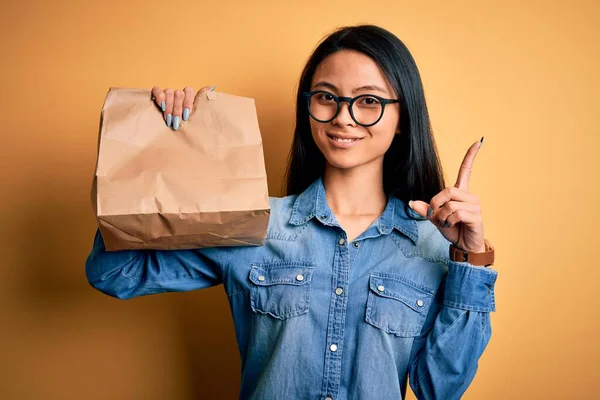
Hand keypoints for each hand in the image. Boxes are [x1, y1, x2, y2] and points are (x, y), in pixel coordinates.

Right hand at [150, 85, 214, 130]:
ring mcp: (167, 93)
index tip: (186, 116)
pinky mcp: (156, 94)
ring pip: (169, 92)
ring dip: (169, 107)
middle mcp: (178, 93)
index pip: (189, 91)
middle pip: (179, 93)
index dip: (187, 103)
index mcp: (188, 96)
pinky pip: (157, 90)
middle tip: (176, 122)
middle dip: (177, 109)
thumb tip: (212, 86)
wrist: (169, 129)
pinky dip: (159, 97)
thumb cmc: (185, 123)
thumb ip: (202, 100)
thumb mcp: (195, 114)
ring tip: (168, 120)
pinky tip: (160, 106)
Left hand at [409, 138, 485, 252]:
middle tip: (436, 215)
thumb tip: (412, 202)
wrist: (464, 246)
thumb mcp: (435, 219)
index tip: (478, 142)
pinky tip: (453, 226)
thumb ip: (426, 210)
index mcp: (461, 193)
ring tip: (446, 223)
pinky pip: (455, 214)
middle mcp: (470, 197)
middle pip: (448, 190)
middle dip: (436, 203)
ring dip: (441, 216)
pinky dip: (448, 222)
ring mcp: (475, 206)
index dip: (471, 156)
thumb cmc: (453, 230)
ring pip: (450, 204)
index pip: (466, 170)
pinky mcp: (476, 216)